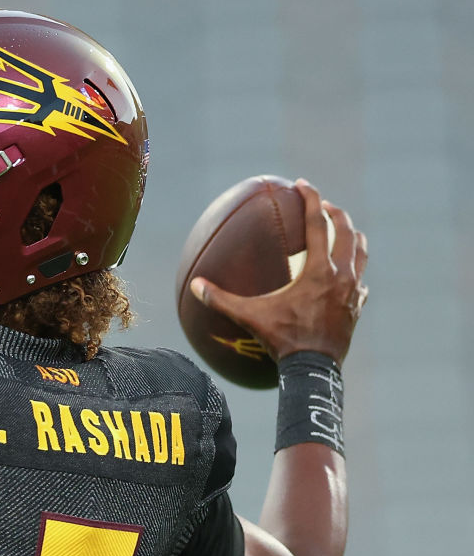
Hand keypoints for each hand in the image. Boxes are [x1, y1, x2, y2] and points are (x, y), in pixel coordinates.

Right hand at [190, 179, 367, 365]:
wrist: (314, 370)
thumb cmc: (282, 340)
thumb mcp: (249, 317)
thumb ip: (221, 300)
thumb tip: (195, 286)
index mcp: (319, 270)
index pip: (319, 224)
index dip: (311, 199)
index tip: (304, 184)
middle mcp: (342, 275)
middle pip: (347, 231)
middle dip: (336, 212)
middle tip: (323, 204)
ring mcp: (353, 292)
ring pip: (361, 252)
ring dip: (352, 236)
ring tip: (343, 229)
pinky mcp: (357, 308)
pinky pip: (360, 281)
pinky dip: (353, 270)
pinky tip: (346, 274)